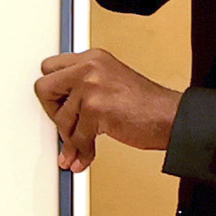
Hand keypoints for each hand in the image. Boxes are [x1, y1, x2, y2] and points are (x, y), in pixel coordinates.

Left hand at [34, 48, 179, 172]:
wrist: (171, 117)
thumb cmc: (146, 104)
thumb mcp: (110, 81)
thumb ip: (84, 85)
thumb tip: (59, 106)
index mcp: (91, 58)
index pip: (50, 67)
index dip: (52, 90)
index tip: (56, 104)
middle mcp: (88, 67)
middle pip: (44, 88)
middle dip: (52, 111)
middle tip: (64, 124)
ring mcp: (90, 86)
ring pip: (60, 118)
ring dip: (70, 138)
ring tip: (81, 146)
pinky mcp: (95, 108)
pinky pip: (77, 137)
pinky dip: (80, 151)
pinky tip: (83, 157)